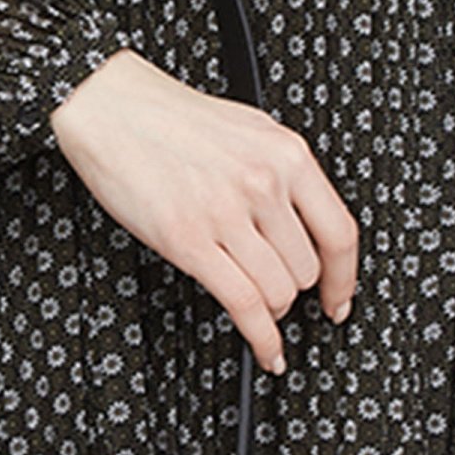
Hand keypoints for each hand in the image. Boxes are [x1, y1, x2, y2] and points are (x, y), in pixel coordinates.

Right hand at [49, 47, 357, 375]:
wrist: (110, 106)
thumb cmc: (171, 116)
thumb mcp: (249, 130)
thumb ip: (282, 174)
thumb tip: (306, 225)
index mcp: (286, 154)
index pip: (339, 233)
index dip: (344, 279)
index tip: (338, 300)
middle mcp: (263, 183)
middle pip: (306, 270)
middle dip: (292, 289)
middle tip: (275, 291)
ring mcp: (226, 213)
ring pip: (278, 292)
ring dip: (271, 310)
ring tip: (256, 306)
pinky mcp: (188, 240)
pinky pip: (243, 305)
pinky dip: (261, 338)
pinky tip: (263, 347)